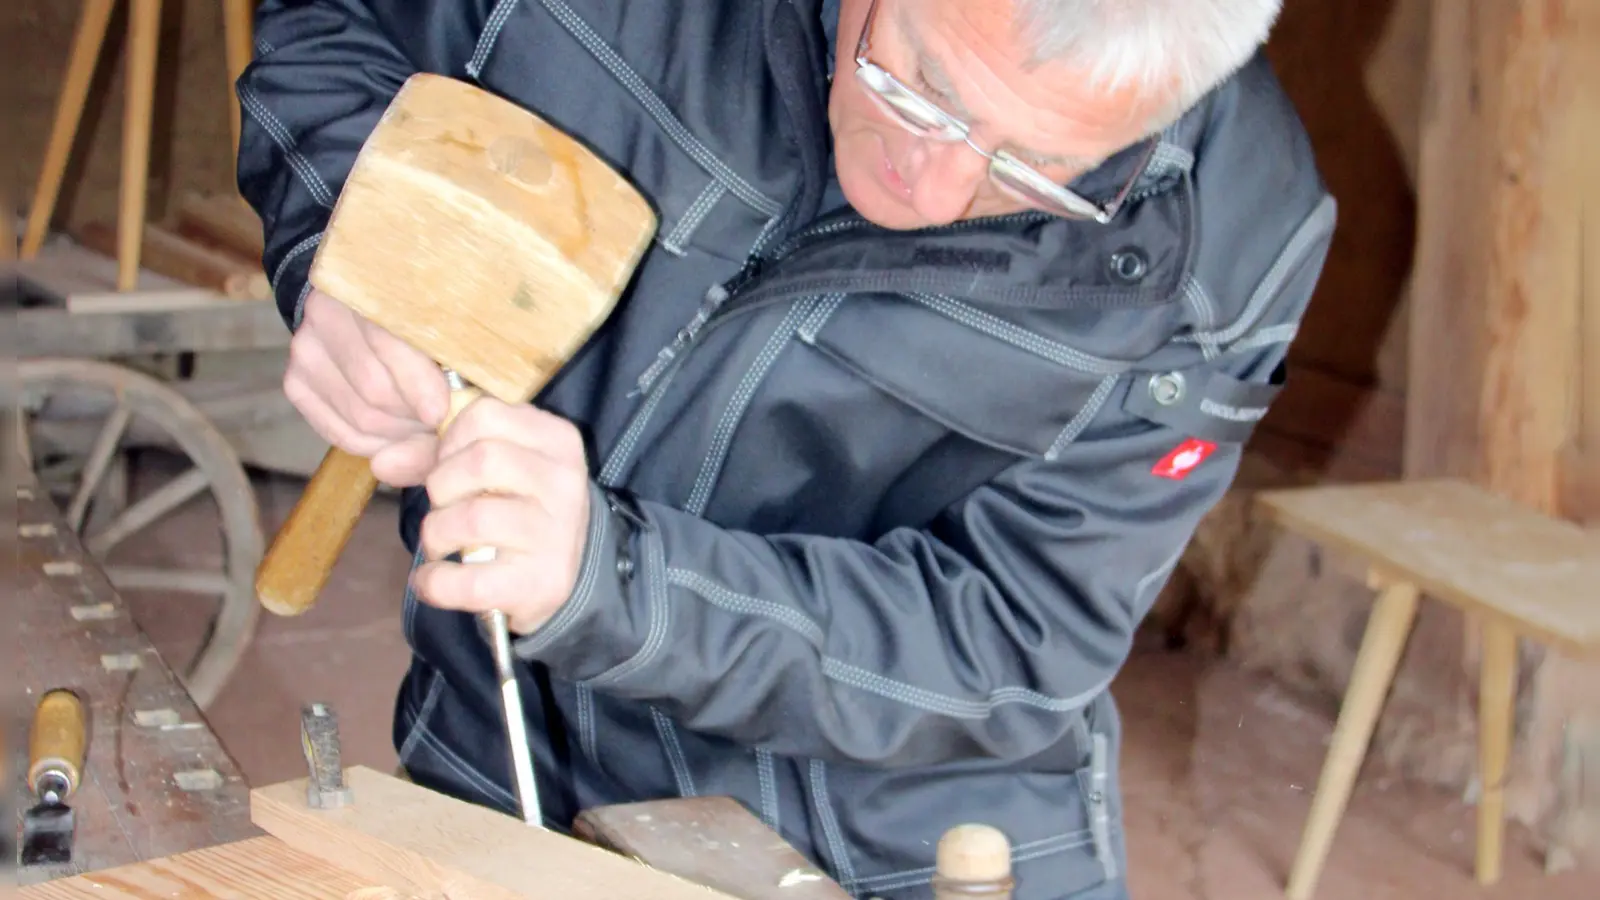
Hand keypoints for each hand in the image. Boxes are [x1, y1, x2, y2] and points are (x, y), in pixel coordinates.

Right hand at [283, 288, 449, 485]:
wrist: (362, 306)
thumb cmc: (419, 315)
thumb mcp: (440, 317)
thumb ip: (451, 351)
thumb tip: (455, 405)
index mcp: (367, 284)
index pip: (388, 343)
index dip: (417, 384)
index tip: (440, 412)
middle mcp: (326, 314)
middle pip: (374, 389)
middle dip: (415, 418)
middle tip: (442, 426)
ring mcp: (306, 350)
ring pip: (360, 417)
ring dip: (400, 435)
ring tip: (424, 430)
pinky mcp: (296, 383)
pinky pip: (340, 433)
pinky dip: (375, 445)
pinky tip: (396, 438)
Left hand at [411, 397, 592, 633]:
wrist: (569, 575)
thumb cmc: (520, 508)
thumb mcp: (490, 471)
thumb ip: (435, 456)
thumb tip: (381, 460)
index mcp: (556, 439)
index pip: (485, 414)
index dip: (448, 440)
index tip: (447, 464)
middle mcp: (564, 481)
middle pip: (479, 460)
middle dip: (441, 485)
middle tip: (444, 506)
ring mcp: (555, 534)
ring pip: (471, 518)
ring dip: (435, 534)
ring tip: (440, 543)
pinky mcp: (541, 582)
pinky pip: (469, 580)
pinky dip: (435, 582)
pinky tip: (431, 580)